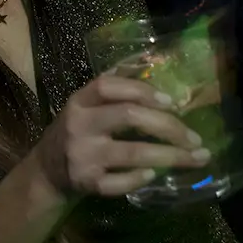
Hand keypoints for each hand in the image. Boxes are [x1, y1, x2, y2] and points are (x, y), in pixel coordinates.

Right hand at [32, 74, 207, 196]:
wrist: (47, 172)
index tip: (173, 102)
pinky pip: (121, 182)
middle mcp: (79, 125)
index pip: (109, 86)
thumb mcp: (84, 105)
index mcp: (79, 101)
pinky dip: (141, 178)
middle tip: (196, 139)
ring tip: (196, 158)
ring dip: (170, 156)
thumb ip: (112, 86)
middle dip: (169, 126)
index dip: (143, 90)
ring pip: (132, 153)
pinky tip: (154, 175)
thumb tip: (149, 59)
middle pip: (128, 116)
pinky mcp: (87, 183)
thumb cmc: (75, 132)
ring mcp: (83, 155)